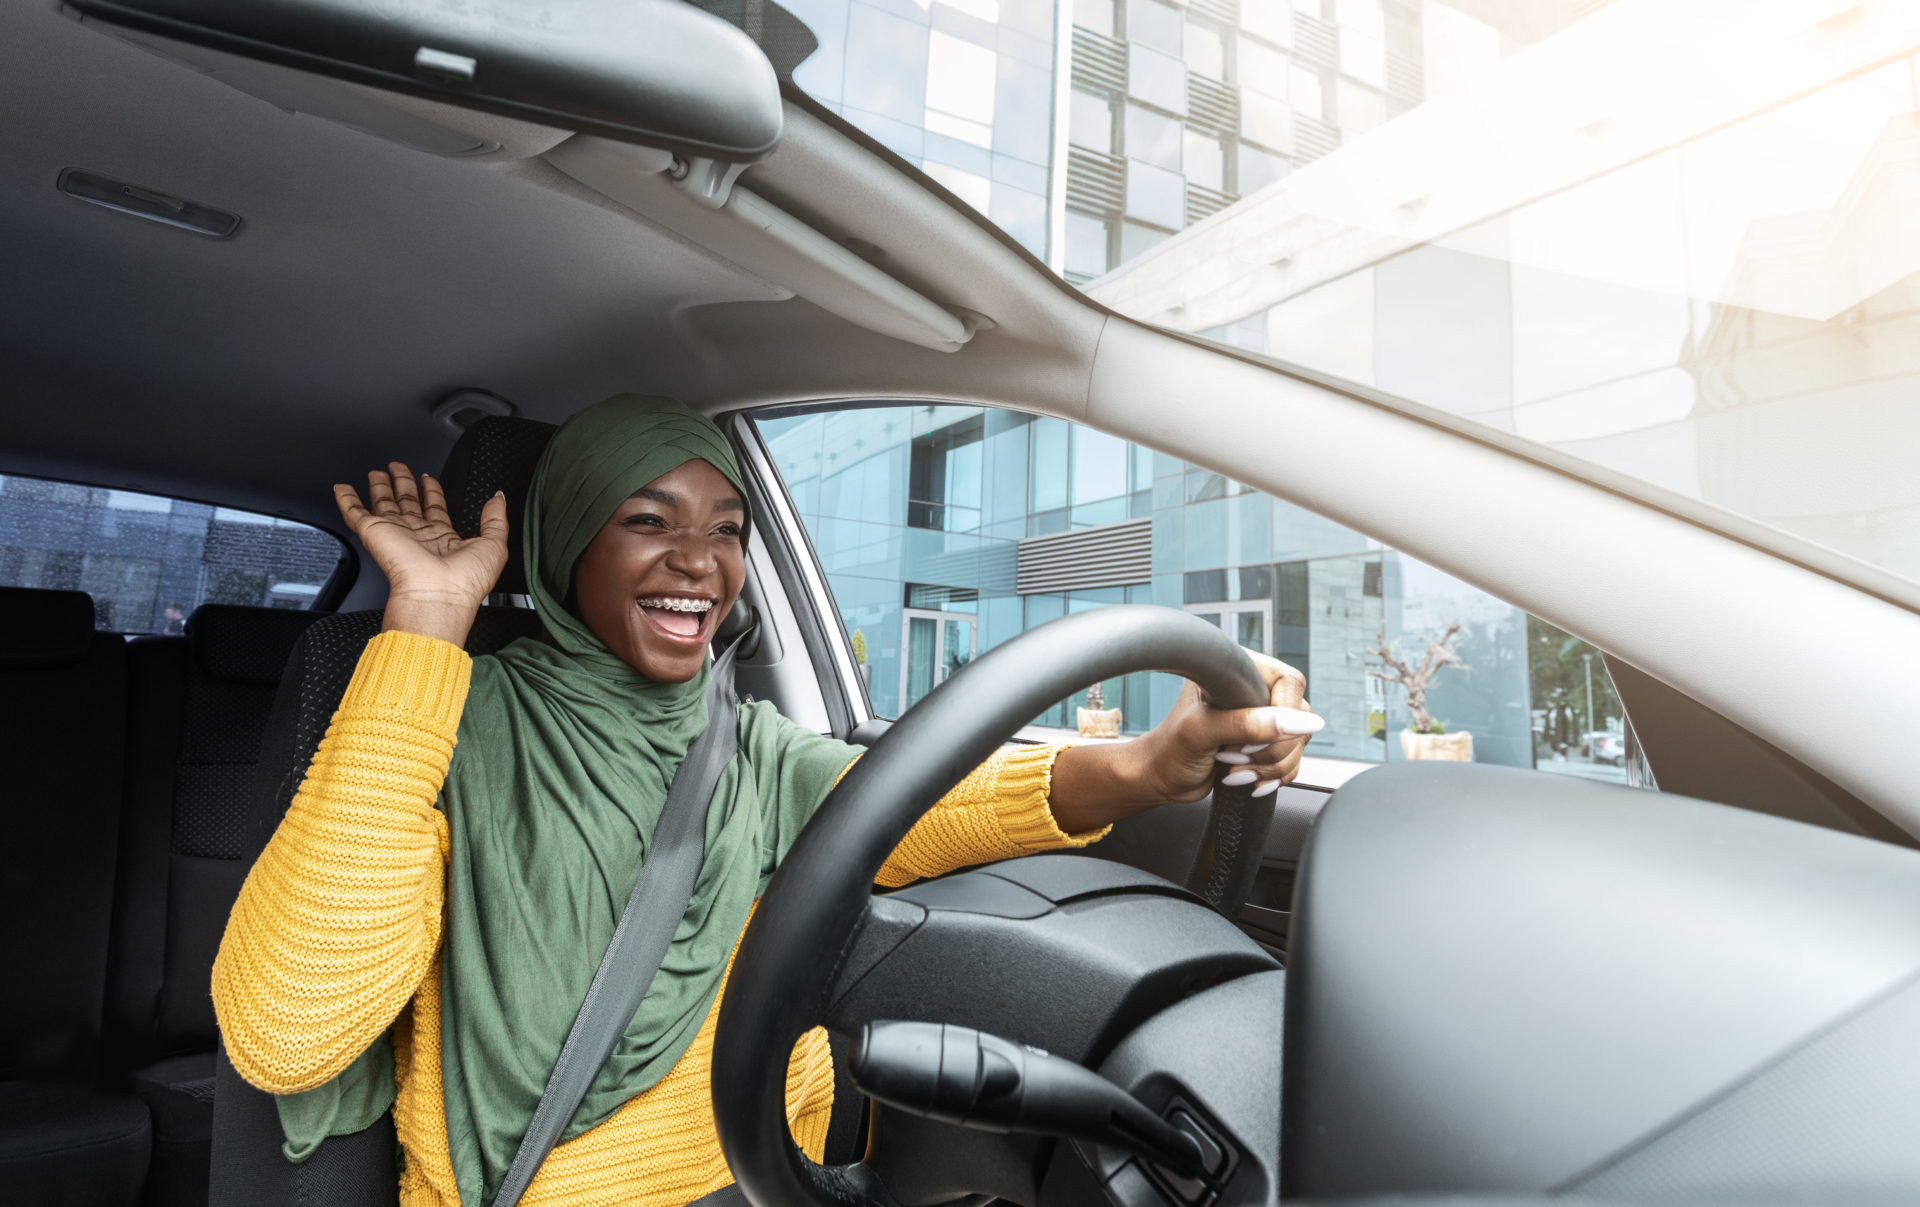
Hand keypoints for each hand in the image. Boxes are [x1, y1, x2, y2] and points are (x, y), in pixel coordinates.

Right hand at [333, 462, 508, 644]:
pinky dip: (346, 500)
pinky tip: (343, 488)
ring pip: (383, 504)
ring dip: (380, 487)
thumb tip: (498, 498)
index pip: (434, 509)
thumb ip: (496, 518)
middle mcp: (417, 536)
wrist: (437, 597)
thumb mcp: (494, 544)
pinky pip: (355, 513)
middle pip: (408, 503)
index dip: (432, 492)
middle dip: (404, 484)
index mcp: (443, 539)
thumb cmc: (465, 582)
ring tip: (378, 472)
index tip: (428, 478)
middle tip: (400, 468)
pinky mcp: (375, 534)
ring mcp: (394, 534)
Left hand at [1049, 652, 1321, 833]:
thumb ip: (1249, 724)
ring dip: (1270, 766)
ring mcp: (1260, 719)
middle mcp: (1252, 691)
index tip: (1252, 739)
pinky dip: (1273, 776)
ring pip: (1297, 743)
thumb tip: (1302, 723)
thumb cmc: (1168, 749)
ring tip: (1234, 770)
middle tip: (1234, 757)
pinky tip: (1245, 778)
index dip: (1280, 715)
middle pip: (1297, 717)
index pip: (1289, 683)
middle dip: (1270, 748)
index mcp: (1237, 671)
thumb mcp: (1203, 732)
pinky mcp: (1263, 744)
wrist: (1158, 779)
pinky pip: (1292, 761)